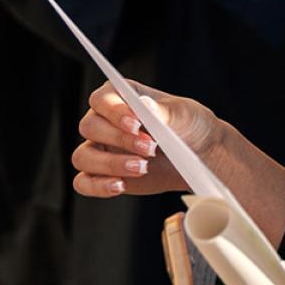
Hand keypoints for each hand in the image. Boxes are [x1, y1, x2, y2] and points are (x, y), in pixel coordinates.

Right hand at [72, 82, 217, 197]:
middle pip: (90, 127)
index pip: (102, 100)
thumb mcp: (183, 115)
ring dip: (110, 164)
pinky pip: (84, 182)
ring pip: (83, 156)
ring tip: (143, 167)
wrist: (200, 154)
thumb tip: (144, 104)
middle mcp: (104, 122)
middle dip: (119, 139)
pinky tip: (121, 186)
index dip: (115, 111)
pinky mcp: (104, 175)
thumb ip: (163, 111)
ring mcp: (101, 149)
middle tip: (150, 147)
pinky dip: (98, 186)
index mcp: (120, 98)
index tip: (137, 123)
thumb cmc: (189, 126)